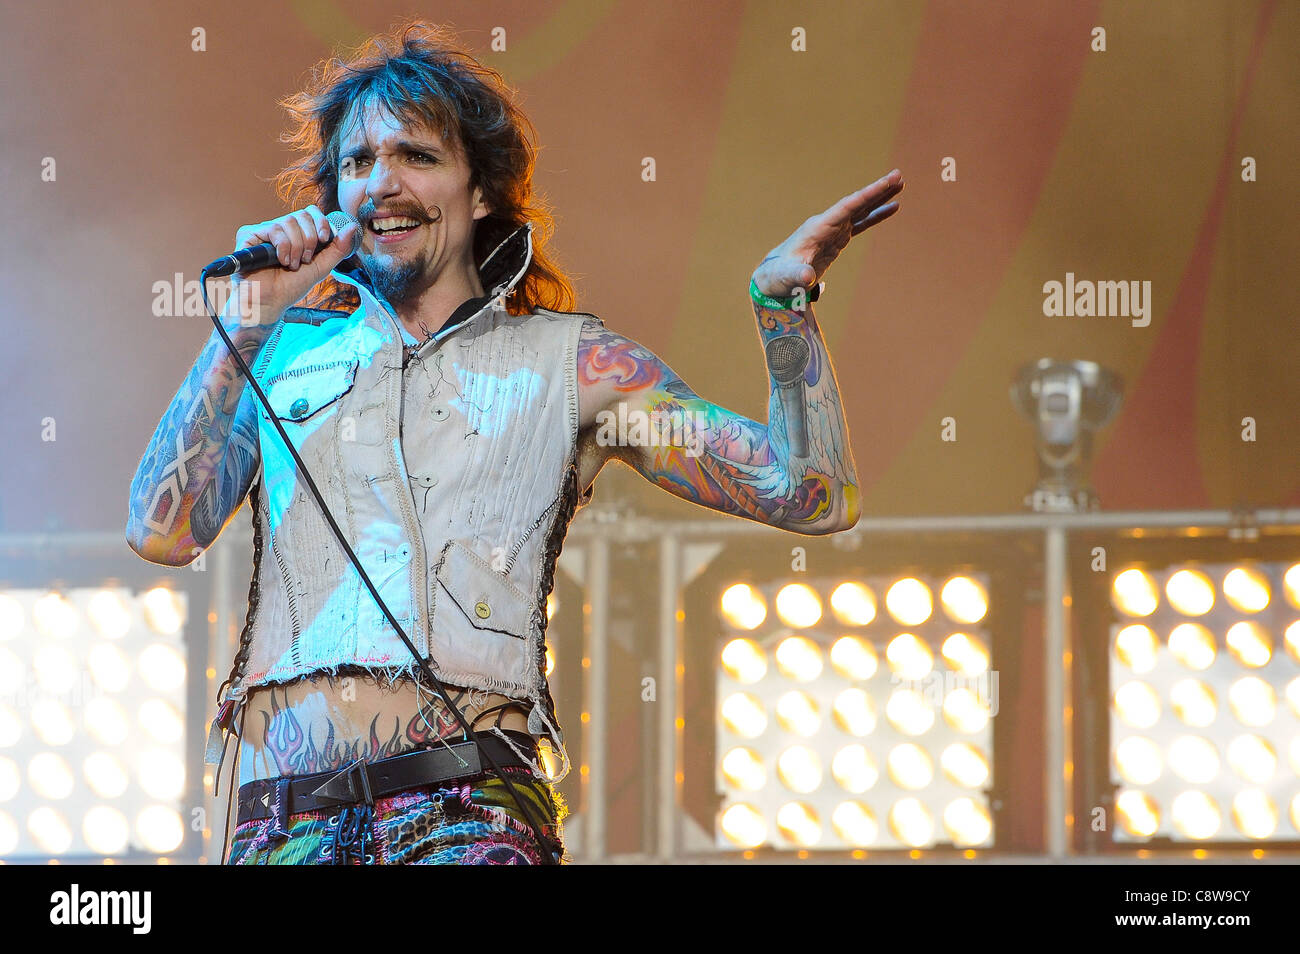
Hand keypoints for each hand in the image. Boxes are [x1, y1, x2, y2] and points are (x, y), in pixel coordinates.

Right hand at [229, 204, 359, 324]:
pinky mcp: (249, 235)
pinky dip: (283, 247)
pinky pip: (274, 229)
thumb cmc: (291, 287)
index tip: (324, 239)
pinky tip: (280, 261)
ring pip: (289, 221)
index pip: (310, 212)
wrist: (270, 302)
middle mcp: (280, 229)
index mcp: (296, 234)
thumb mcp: (321, 266)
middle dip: (309, 239)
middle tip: (305, 259)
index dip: (320, 222)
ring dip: (296, 247)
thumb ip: (338, 248)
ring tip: (292, 264)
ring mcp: (264, 231)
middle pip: (302, 215)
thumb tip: (353, 227)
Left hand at [752, 168, 903, 298]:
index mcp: (817, 227)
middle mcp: (827, 224)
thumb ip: (797, 275)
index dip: (866, 195)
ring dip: (880, 198)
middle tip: (898, 175)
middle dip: (877, 190)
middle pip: (856, 203)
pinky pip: (861, 223)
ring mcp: (833, 230)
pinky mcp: (837, 239)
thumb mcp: (787, 276)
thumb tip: (807, 278)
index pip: (847, 207)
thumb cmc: (779, 275)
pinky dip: (876, 215)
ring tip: (900, 185)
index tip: (885, 183)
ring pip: (860, 210)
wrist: (775, 277)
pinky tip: (892, 208)